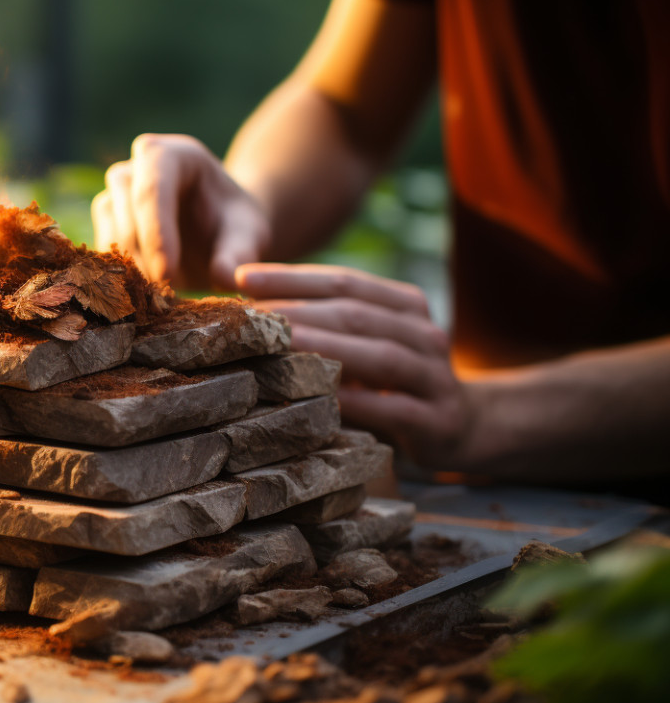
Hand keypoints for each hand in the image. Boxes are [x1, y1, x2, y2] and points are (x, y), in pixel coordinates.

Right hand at [92, 134, 270, 289]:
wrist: (217, 233)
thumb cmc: (234, 227)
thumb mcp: (248, 236)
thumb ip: (239, 254)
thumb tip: (226, 279)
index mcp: (176, 154)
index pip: (154, 186)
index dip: (156, 233)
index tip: (168, 276)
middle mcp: (139, 164)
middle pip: (126, 204)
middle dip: (144, 252)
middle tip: (167, 290)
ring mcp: (118, 190)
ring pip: (110, 227)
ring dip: (131, 265)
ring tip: (162, 292)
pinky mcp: (107, 217)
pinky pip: (102, 247)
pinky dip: (120, 273)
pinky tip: (145, 290)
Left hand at [237, 262, 473, 468]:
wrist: (462, 425)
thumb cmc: (392, 381)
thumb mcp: (365, 344)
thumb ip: (325, 324)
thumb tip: (247, 308)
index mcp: (404, 305)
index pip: (344, 280)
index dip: (293, 277)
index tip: (241, 278)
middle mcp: (424, 333)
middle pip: (357, 314)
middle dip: (301, 311)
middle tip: (251, 317)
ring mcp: (436, 376)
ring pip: (381, 356)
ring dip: (328, 349)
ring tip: (282, 346)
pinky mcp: (438, 421)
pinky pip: (396, 409)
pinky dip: (362, 403)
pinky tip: (326, 398)